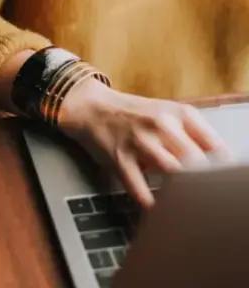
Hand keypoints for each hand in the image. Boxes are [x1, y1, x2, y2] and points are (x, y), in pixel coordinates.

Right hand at [58, 78, 231, 207]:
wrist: (94, 107)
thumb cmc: (134, 113)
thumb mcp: (167, 112)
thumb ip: (192, 133)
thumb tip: (219, 162)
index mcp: (179, 113)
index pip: (214, 145)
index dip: (221, 169)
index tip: (220, 183)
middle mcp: (161, 125)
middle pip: (196, 161)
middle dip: (202, 182)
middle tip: (203, 196)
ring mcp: (139, 142)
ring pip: (172, 174)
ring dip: (180, 192)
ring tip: (184, 204)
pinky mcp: (120, 158)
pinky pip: (139, 189)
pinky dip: (151, 204)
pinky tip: (157, 209)